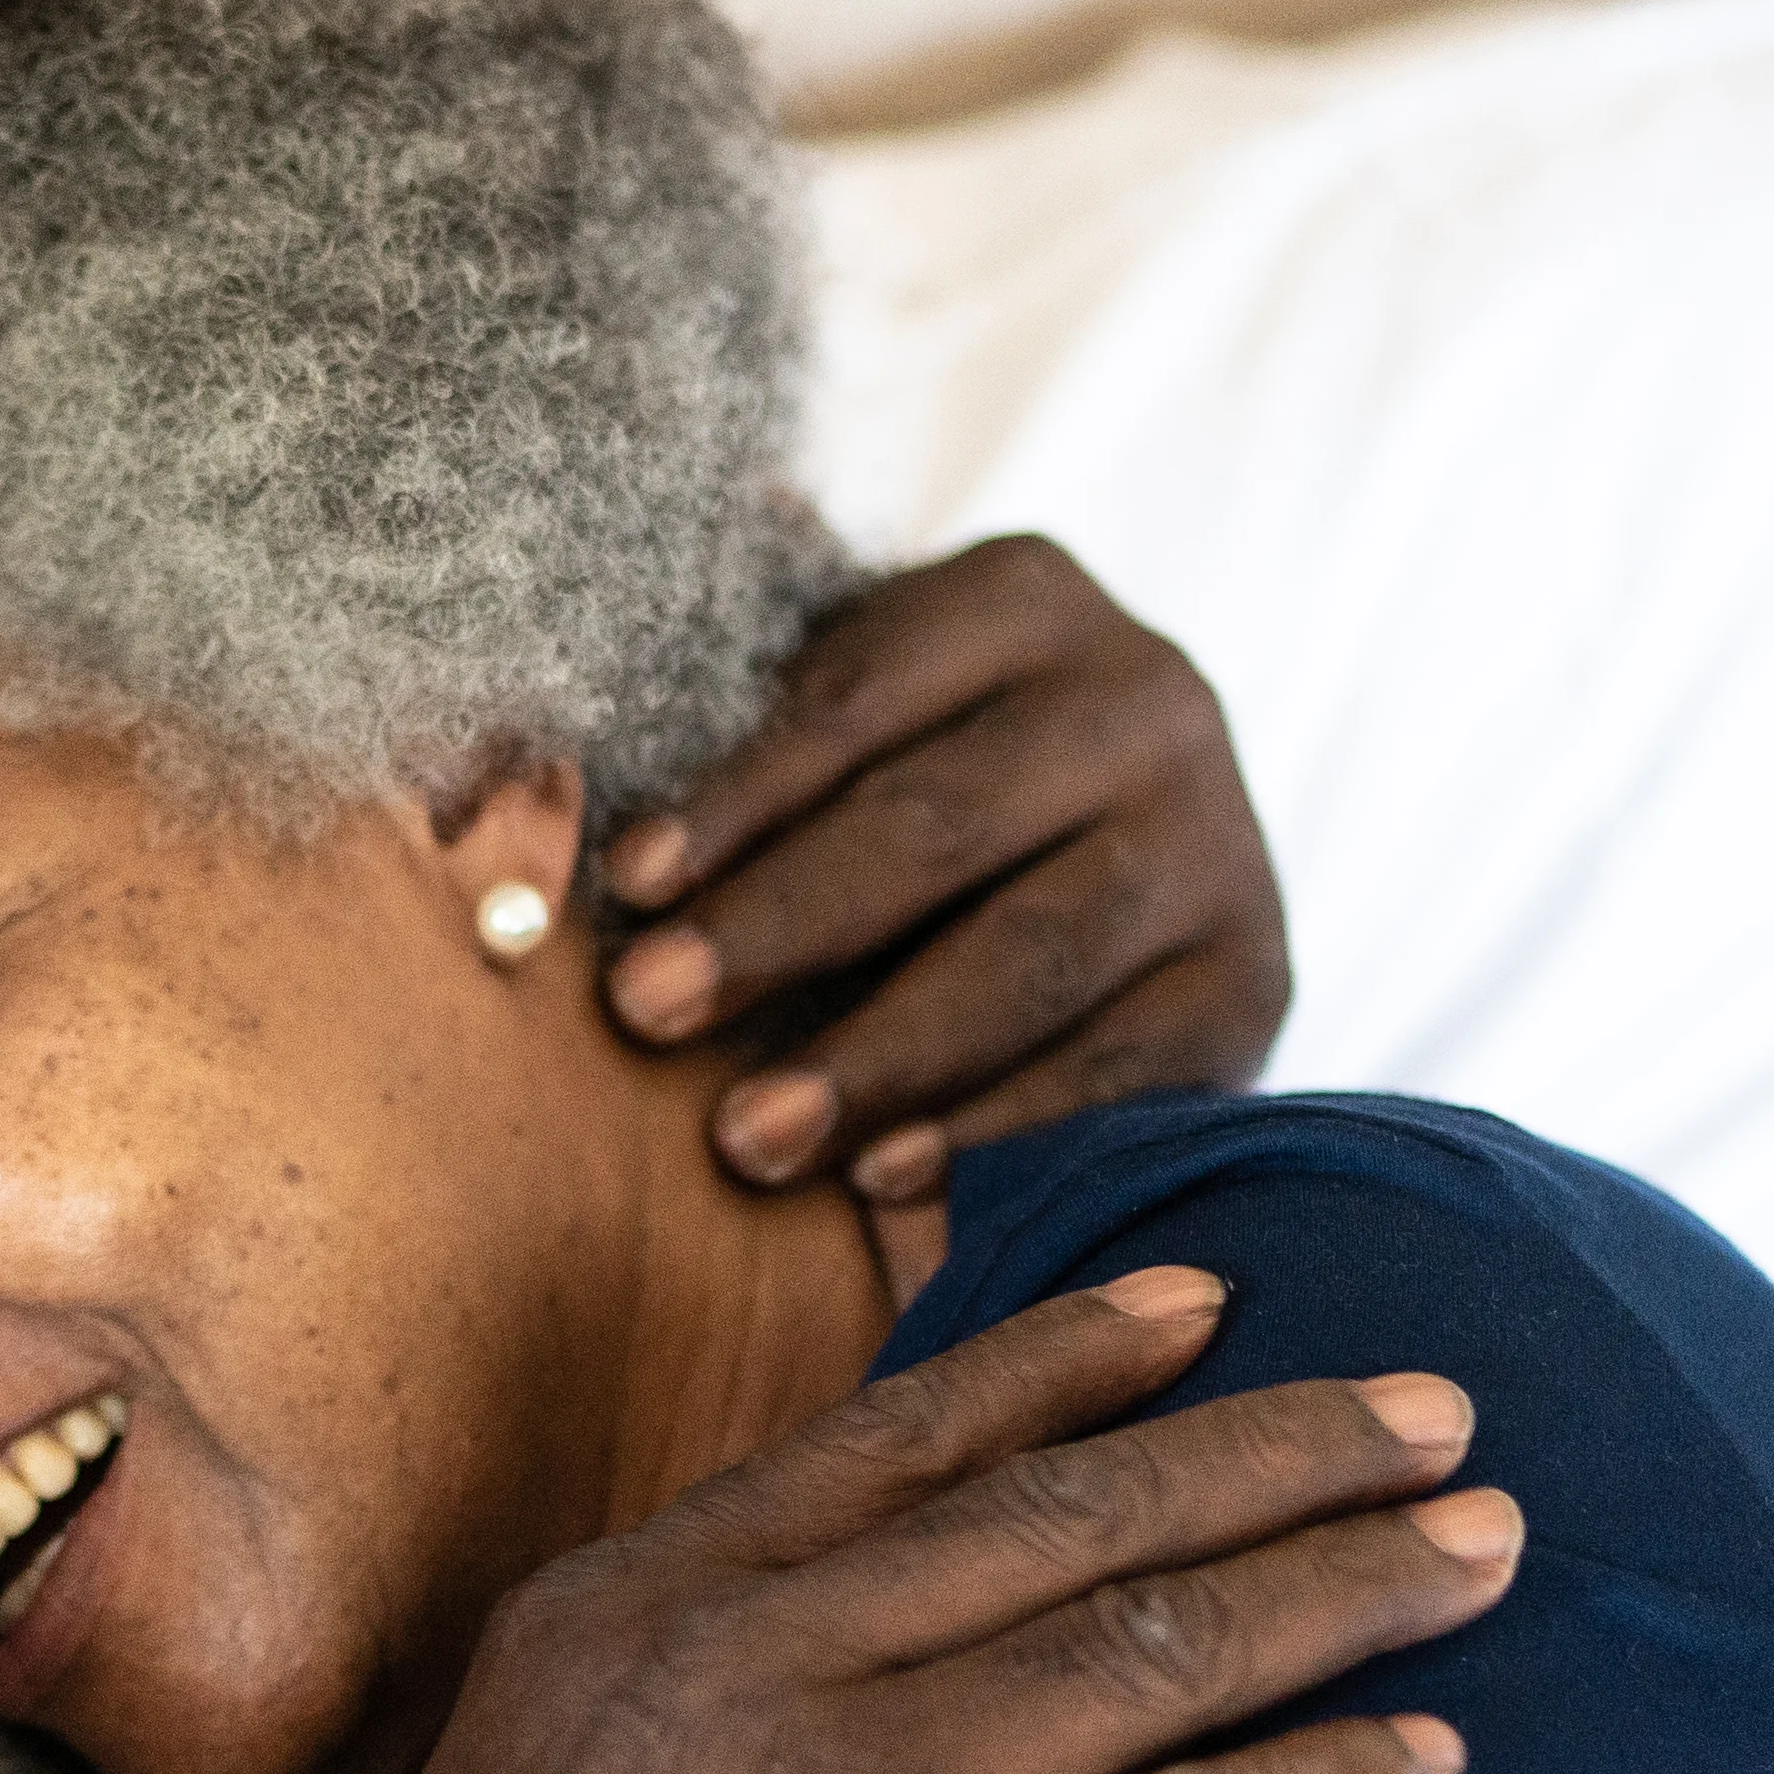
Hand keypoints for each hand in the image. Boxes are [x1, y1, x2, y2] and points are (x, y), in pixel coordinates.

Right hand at [226, 1271, 1505, 1773]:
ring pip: (1161, 1647)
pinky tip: (1427, 1767)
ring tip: (1477, 1552)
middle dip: (1281, 1452)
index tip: (1213, 1303)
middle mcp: (755, 1664)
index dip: (1077, 1358)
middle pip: (1075, 1515)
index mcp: (639, 1603)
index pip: (904, 1434)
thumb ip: (672, 1679)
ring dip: (1348, 1588)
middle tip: (1434, 1416)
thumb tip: (821, 1626)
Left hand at [598, 538, 1285, 1226]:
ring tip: (746, 1139)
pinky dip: (995, 1128)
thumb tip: (518, 748)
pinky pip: (1118, 1067)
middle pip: (941, 826)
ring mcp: (1220, 842)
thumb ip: (722, 694)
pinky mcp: (1255, 980)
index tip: (626, 889)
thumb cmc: (911, 772)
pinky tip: (883, 1177)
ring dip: (874, 1056)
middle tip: (644, 1019)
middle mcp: (1149, 698)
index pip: (860, 700)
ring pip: (1028, 957)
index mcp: (1026, 596)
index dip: (738, 797)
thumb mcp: (841, 701)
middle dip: (780, 932)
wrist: (1130, 850)